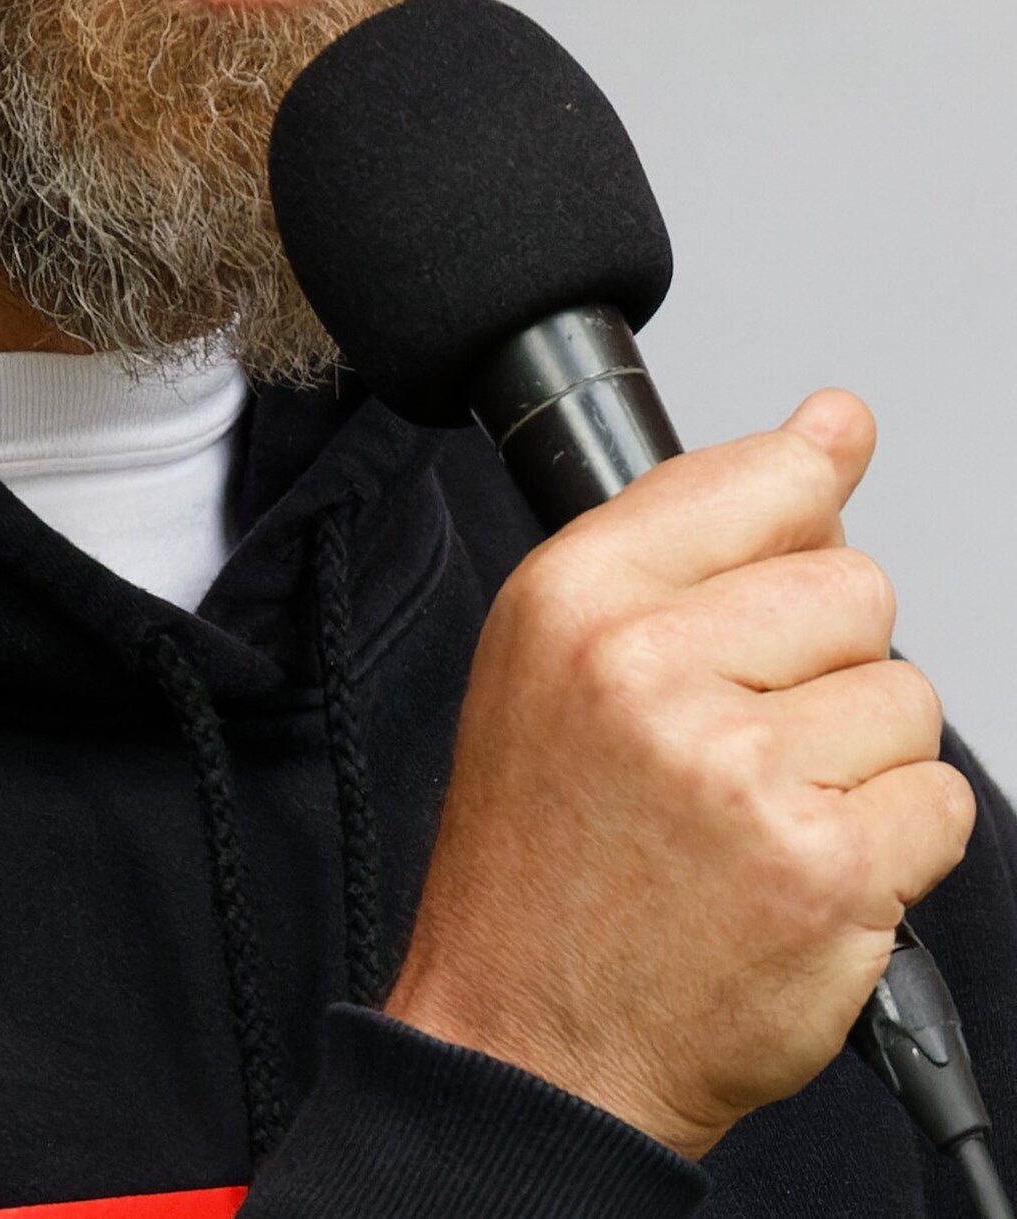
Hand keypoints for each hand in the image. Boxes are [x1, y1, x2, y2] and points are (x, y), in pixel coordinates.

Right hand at [385, 391, 975, 1157]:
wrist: (530, 1045)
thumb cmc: (545, 852)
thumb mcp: (559, 653)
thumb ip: (696, 524)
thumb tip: (832, 425)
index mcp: (576, 598)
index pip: (761, 480)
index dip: (805, 508)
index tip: (813, 523)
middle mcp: (648, 670)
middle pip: (855, 587)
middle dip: (827, 662)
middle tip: (744, 736)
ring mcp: (739, 772)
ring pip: (907, 697)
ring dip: (863, 760)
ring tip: (763, 811)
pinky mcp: (823, 872)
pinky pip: (939, 803)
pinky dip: (896, 845)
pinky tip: (804, 869)